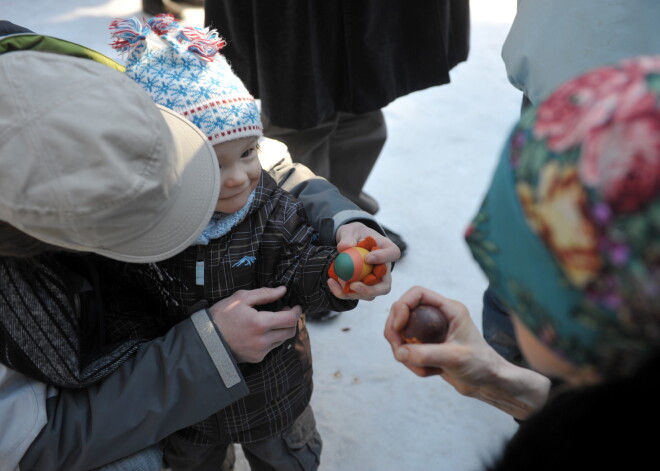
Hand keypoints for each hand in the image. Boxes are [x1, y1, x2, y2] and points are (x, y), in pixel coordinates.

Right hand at [207, 286, 301, 362]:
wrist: (206, 339)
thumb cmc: (221, 315)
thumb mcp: (241, 298)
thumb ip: (265, 293)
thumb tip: (283, 290)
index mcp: (260, 323)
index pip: (290, 319)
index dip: (296, 311)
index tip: (295, 306)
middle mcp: (263, 340)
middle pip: (290, 331)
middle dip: (291, 320)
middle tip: (284, 311)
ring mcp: (260, 351)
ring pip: (282, 340)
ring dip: (282, 329)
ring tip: (272, 320)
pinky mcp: (256, 358)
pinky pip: (272, 347)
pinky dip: (272, 338)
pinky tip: (262, 331)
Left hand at [328, 222, 399, 299]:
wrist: (348, 243)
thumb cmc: (354, 235)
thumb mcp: (350, 231)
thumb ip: (347, 237)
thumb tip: (345, 247)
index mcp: (387, 249)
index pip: (392, 254)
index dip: (382, 258)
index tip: (367, 258)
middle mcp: (384, 269)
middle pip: (384, 286)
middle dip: (369, 289)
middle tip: (353, 285)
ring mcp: (374, 282)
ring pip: (370, 295)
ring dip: (353, 293)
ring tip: (339, 279)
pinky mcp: (363, 288)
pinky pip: (355, 295)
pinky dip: (342, 292)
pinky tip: (331, 282)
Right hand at [384, 286, 549, 418]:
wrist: (489, 384)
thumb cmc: (481, 365)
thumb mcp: (454, 358)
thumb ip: (426, 354)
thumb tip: (399, 352)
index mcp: (449, 309)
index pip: (417, 294)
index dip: (402, 306)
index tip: (398, 327)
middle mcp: (439, 316)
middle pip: (403, 311)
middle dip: (395, 331)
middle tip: (397, 349)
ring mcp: (432, 331)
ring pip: (402, 333)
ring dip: (403, 352)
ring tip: (420, 368)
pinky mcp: (428, 346)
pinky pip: (408, 349)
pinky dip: (411, 362)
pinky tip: (429, 373)